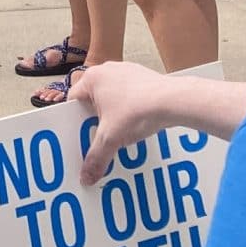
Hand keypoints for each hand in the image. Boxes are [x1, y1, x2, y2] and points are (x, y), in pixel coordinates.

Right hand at [75, 60, 175, 183]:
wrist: (172, 101)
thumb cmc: (137, 111)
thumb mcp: (111, 138)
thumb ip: (96, 157)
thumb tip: (86, 176)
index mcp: (91, 78)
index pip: (73, 100)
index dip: (74, 119)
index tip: (79, 134)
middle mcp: (106, 70)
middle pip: (93, 99)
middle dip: (96, 119)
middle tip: (99, 137)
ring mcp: (126, 71)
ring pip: (112, 96)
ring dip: (114, 114)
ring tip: (120, 133)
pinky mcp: (142, 75)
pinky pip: (129, 94)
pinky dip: (130, 108)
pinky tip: (138, 124)